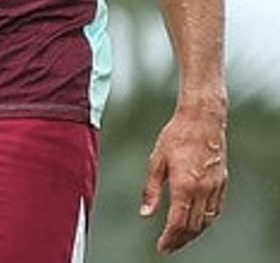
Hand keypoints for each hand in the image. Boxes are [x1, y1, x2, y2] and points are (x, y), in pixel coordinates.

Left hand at [139, 103, 226, 253]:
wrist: (202, 120)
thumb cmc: (176, 136)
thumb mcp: (156, 161)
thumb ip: (150, 190)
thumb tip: (145, 214)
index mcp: (184, 185)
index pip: (178, 222)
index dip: (169, 238)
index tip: (161, 247)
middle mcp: (203, 189)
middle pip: (193, 226)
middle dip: (180, 240)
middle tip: (168, 247)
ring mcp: (215, 187)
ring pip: (207, 221)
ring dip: (193, 233)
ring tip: (180, 238)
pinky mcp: (222, 182)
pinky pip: (216, 210)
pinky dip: (206, 221)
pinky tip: (196, 222)